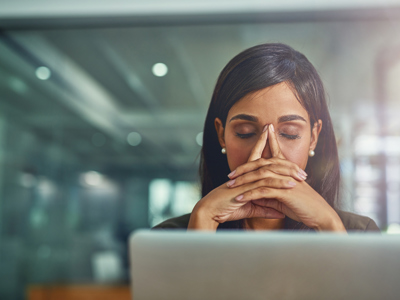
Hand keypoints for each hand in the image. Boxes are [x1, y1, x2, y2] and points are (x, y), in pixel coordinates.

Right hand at [188, 125, 304, 229]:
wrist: (210, 212)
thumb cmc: (226, 209)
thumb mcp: (250, 208)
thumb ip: (266, 208)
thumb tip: (281, 212)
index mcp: (246, 176)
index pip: (258, 158)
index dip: (267, 147)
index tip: (277, 141)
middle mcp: (246, 175)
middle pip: (267, 161)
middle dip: (284, 161)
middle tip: (300, 167)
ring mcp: (245, 180)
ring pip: (269, 172)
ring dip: (286, 173)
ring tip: (301, 176)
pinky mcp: (245, 188)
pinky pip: (264, 185)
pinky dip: (278, 184)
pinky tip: (290, 185)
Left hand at [228, 124, 344, 231]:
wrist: (321, 216)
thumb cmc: (304, 208)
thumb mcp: (284, 199)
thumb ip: (270, 194)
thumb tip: (255, 195)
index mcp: (287, 171)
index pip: (272, 156)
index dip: (261, 149)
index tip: (243, 156)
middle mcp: (286, 172)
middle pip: (260, 164)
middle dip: (243, 168)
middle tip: (230, 174)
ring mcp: (286, 181)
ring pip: (259, 176)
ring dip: (243, 181)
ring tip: (230, 186)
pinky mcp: (285, 192)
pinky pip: (263, 191)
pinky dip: (249, 194)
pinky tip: (239, 198)